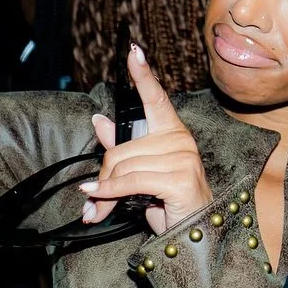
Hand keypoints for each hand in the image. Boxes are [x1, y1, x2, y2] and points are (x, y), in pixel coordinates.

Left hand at [80, 45, 212, 234]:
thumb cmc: (167, 202)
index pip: (155, 98)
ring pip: (124, 166)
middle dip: (104, 175)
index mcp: (172, 132)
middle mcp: (180, 139)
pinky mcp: (179, 177)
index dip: (143, 74)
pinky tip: (98, 202)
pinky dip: (110, 193)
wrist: (191, 236)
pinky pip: (131, 180)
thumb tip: (99, 120)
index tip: (133, 51)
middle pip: (121, 148)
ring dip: (105, 191)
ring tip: (100, 208)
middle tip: (96, 195)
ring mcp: (183, 157)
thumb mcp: (140, 171)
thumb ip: (122, 145)